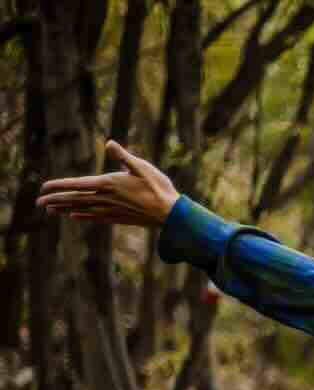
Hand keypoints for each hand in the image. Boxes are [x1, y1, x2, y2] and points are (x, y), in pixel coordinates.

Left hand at [36, 140, 179, 226]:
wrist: (171, 214)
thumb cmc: (159, 188)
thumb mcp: (143, 167)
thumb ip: (123, 156)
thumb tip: (109, 143)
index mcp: (109, 184)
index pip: (78, 184)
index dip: (59, 186)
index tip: (44, 187)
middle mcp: (107, 199)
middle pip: (76, 199)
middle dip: (56, 200)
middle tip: (38, 202)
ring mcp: (112, 210)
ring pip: (83, 210)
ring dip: (65, 209)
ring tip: (50, 210)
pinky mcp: (119, 218)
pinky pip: (96, 218)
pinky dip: (83, 217)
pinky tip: (74, 217)